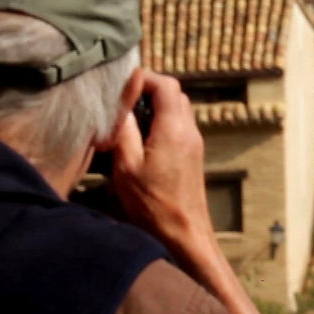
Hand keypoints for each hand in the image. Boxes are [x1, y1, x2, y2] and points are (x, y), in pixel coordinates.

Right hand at [111, 70, 214, 262]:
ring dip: (154, 106)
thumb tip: (120, 106)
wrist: (184, 234)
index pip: (165, 84)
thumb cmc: (154, 206)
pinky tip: (140, 139)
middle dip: (148, 90)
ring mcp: (194, 143)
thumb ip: (124, 131)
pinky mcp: (192, 155)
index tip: (121, 87)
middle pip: (173, 92)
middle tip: (122, 101)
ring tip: (128, 120)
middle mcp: (189, 131)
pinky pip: (178, 125)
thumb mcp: (127, 167)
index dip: (143, 78)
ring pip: (177, 108)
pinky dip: (160, 122)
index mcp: (174, 129)